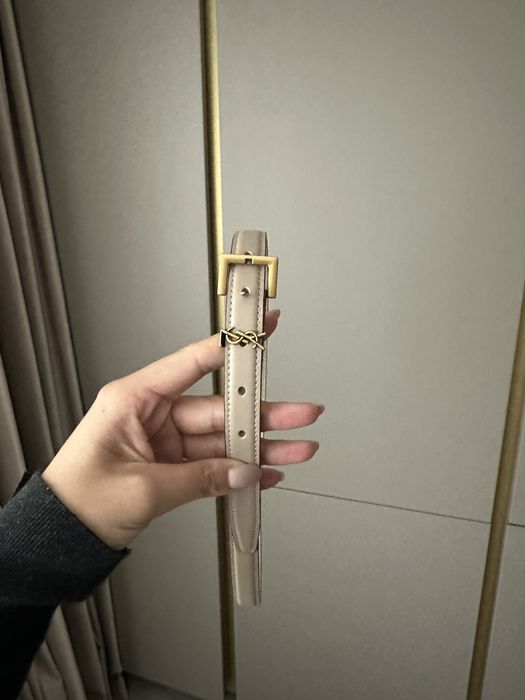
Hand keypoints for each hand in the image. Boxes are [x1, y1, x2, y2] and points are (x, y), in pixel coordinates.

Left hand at [41, 309, 322, 549]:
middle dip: (263, 415)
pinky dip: (241, 470)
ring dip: (261, 447)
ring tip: (299, 448)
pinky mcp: (173, 466)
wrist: (62, 538)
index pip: (191, 363)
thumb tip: (244, 472)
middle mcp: (154, 415)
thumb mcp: (142, 488)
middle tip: (301, 413)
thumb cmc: (79, 500)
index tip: (261, 329)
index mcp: (135, 399)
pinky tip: (268, 472)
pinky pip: (215, 464)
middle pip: (220, 409)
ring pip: (224, 439)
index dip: (231, 346)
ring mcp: (166, 441)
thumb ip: (199, 479)